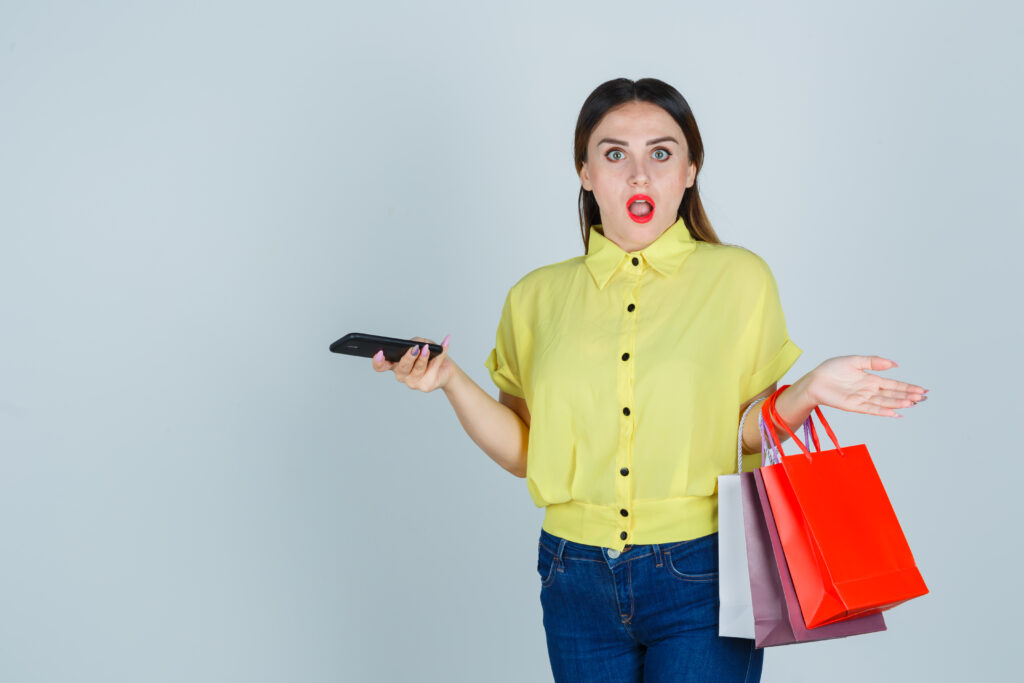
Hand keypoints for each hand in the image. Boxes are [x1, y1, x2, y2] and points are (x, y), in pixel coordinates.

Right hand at [371, 335, 455, 392]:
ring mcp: (413, 382)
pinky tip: (444, 344)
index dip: (378, 361)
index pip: (381, 366)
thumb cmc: (430, 354)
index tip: (379, 353)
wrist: (446, 369)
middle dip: (408, 358)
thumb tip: (417, 343)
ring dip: (423, 358)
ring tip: (426, 349)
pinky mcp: (426, 386)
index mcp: (395, 365)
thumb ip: (416, 341)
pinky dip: (439, 356)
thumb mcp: (421, 343)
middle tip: (414, 348)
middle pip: (401, 368)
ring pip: (417, 370)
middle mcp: (402, 375)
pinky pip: (432, 369)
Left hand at [805, 355, 928, 417]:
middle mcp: (869, 391)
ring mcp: (862, 399)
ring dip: (899, 403)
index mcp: (871, 380)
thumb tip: (894, 364)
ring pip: (885, 402)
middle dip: (908, 396)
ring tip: (913, 403)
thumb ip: (873, 362)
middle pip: (892, 395)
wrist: (814, 380)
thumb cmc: (831, 370)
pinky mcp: (853, 406)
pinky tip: (895, 412)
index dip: (908, 387)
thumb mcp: (854, 361)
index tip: (922, 390)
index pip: (893, 385)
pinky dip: (883, 411)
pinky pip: (871, 409)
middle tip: (923, 397)